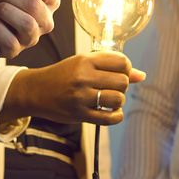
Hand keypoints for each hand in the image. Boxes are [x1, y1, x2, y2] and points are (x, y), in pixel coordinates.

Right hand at [0, 52, 144, 126]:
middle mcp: (83, 77)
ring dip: (118, 101)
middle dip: (123, 85)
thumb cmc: (64, 75)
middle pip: (123, 81)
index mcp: (86, 60)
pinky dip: (116, 116)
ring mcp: (80, 97)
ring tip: (110, 99)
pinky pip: (109, 118)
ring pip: (118, 99)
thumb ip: (113, 67)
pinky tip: (111, 111)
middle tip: (112, 87)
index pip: (122, 62)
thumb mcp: (85, 63)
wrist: (36, 91)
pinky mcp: (79, 115)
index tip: (119, 73)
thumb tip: (142, 76)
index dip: (127, 69)